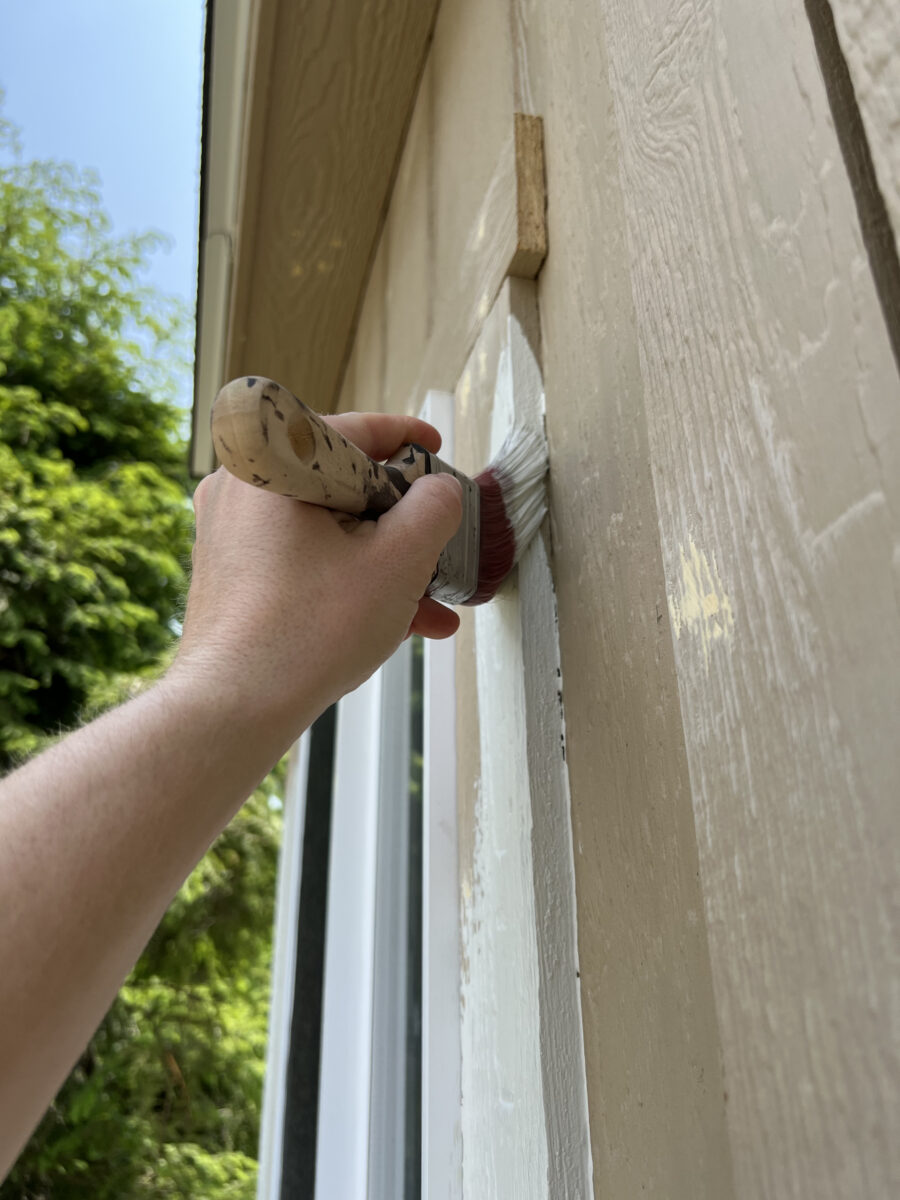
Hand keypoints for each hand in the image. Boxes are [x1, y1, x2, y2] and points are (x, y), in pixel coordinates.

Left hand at [173, 411, 462, 738]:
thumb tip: (438, 491)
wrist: (234, 706)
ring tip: (429, 609)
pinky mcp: (229, 573)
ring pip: (325, 533)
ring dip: (381, 565)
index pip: (353, 431)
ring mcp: (229, 533)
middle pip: (341, 490)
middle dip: (400, 527)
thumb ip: (433, 509)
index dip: (405, 439)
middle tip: (437, 549)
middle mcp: (240, 488)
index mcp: (272, 465)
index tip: (435, 448)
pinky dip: (344, 581)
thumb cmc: (307, 632)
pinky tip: (390, 622)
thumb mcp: (398, 561)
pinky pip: (300, 562)